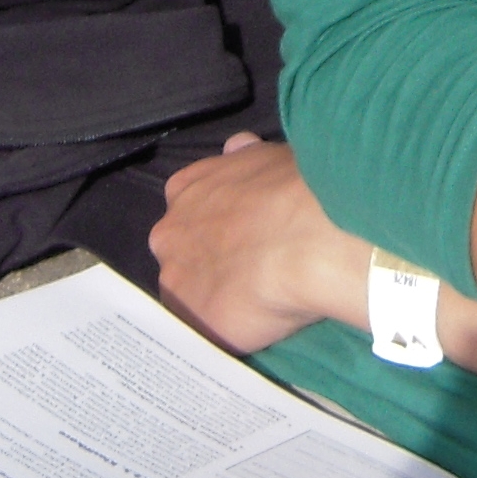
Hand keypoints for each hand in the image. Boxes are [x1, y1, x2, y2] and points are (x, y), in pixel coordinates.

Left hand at [150, 136, 368, 353]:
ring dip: (215, 298)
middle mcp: (168, 232)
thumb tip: (237, 147)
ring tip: (256, 305)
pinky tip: (252, 329)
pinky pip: (205, 331)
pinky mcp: (193, 322)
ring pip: (190, 294)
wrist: (308, 239)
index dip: (216, 224)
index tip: (243, 234)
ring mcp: (175, 280)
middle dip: (209, 260)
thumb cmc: (296, 189)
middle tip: (251, 269)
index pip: (188, 210)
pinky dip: (224, 330)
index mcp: (184, 189)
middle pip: (181, 252)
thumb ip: (245, 158)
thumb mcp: (270, 156)